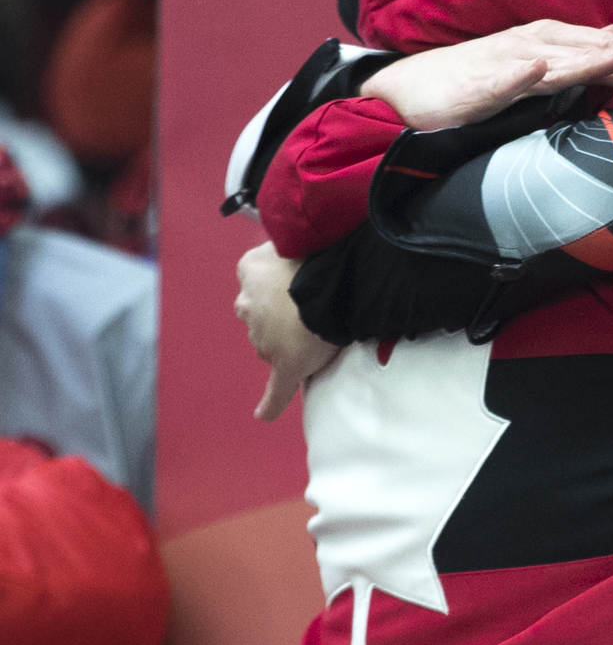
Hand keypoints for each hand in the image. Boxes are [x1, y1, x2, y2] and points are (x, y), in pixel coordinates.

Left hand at [234, 243, 341, 422]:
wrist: (330, 279)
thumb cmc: (321, 250)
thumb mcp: (299, 231)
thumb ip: (295, 238)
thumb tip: (299, 232)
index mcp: (252, 269)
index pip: (258, 279)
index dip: (281, 281)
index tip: (301, 278)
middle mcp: (250, 304)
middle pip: (262, 315)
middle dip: (281, 314)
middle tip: (314, 305)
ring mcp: (265, 338)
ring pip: (271, 343)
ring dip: (289, 340)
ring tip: (320, 330)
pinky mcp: (285, 364)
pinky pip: (276, 388)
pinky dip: (269, 403)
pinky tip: (263, 414)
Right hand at [363, 21, 612, 130]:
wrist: (404, 92)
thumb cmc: (472, 79)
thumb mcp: (532, 63)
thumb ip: (577, 53)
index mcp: (545, 46)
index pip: (599, 48)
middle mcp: (528, 50)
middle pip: (585, 52)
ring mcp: (499, 67)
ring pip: (550, 62)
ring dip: (584, 57)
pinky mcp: (471, 89)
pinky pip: (497, 81)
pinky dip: (517, 74)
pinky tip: (537, 69)